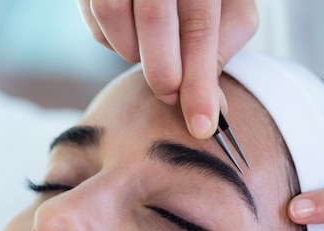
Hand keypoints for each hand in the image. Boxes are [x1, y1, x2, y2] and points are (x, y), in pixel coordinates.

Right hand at [76, 0, 257, 138]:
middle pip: (154, 19)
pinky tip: (134, 34)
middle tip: (171, 95)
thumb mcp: (228, 8)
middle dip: (164, 72)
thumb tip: (211, 107)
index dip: (200, 82)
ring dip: (134, 52)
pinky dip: (115, 42)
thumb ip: (223, 49)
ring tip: (153, 49)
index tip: (201, 126)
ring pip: (114, 17)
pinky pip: (96, 26)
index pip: (199, 28)